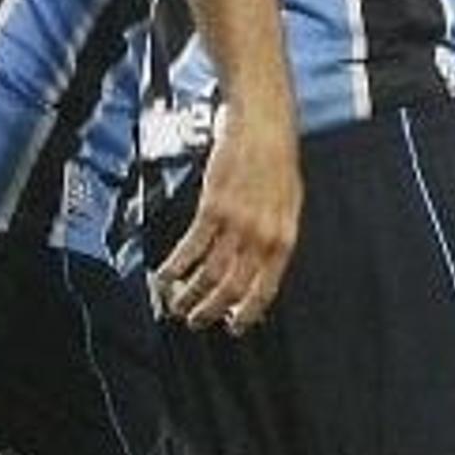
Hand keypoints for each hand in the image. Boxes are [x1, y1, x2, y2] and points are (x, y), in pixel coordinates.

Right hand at [154, 105, 299, 332]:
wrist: (264, 127)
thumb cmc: (277, 163)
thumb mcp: (288, 206)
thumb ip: (273, 239)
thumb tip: (259, 270)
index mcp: (284, 239)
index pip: (265, 289)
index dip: (248, 313)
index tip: (233, 327)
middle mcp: (262, 236)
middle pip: (233, 288)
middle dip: (211, 311)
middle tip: (195, 320)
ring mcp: (238, 223)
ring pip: (210, 273)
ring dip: (189, 293)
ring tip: (176, 303)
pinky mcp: (213, 207)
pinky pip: (191, 246)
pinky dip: (176, 265)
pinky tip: (165, 274)